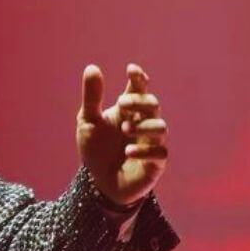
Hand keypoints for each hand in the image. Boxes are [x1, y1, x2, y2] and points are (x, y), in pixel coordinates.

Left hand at [76, 62, 168, 205]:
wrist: (100, 184)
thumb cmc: (96, 149)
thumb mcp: (88, 122)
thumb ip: (92, 97)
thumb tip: (92, 67)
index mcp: (129, 111)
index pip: (140, 89)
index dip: (138, 78)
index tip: (130, 69)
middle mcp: (143, 123)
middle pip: (152, 104)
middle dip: (139, 101)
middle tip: (121, 104)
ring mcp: (151, 143)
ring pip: (161, 127)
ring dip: (144, 126)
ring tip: (124, 129)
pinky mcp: (155, 164)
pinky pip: (160, 153)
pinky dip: (145, 151)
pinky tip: (128, 151)